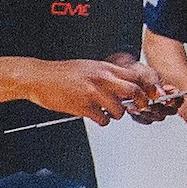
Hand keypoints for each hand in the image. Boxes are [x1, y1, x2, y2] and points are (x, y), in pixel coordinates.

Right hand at [28, 56, 152, 123]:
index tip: (147, 94)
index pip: (134, 76)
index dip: (145, 86)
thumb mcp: (88, 67)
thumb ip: (106, 74)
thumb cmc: (60, 73)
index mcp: (104, 68)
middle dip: (140, 102)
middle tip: (139, 106)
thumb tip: (120, 83)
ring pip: (119, 109)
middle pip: (133, 91)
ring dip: (118, 114)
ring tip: (111, 113)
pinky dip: (103, 120)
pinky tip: (97, 116)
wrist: (39, 78)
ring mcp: (93, 94)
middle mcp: (101, 79)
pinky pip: (103, 119)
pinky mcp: (83, 107)